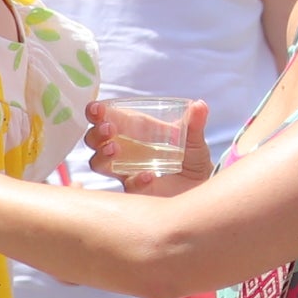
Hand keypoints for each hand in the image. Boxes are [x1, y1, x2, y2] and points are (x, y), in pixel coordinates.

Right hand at [84, 95, 211, 194]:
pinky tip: (148, 176)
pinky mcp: (135, 193)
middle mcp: (124, 152)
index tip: (97, 109)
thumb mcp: (194, 140)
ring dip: (103, 155)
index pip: (106, 119)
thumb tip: (199, 105)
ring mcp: (126, 172)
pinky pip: (128, 187)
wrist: (201, 188)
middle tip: (109, 129)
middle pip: (95, 141)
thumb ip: (194, 124)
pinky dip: (136, 180)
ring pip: (100, 164)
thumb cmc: (191, 161)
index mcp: (133, 132)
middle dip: (97, 134)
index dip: (97, 113)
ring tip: (116, 149)